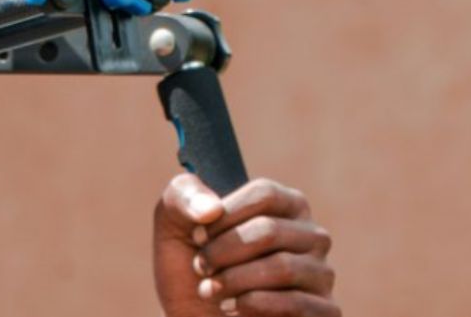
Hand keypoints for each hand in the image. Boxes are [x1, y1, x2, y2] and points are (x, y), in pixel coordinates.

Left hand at [154, 175, 337, 316]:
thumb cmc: (189, 264)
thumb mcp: (173, 222)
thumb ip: (183, 196)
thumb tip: (210, 209)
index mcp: (285, 204)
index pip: (264, 194)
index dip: (223, 216)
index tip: (197, 235)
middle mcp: (311, 235)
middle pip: (269, 231)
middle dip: (221, 252)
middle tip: (200, 268)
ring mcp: (321, 275)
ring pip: (282, 268)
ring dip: (232, 281)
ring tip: (209, 290)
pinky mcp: (325, 311)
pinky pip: (296, 304)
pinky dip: (253, 307)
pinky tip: (233, 310)